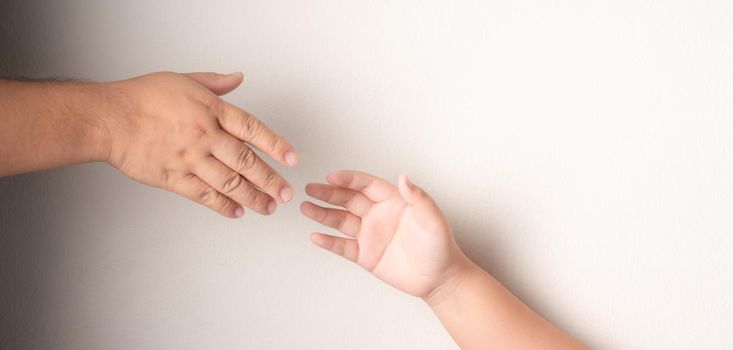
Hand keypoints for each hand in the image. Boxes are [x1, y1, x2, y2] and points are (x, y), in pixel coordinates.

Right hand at [101, 71, 297, 217]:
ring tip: (267, 207)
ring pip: (229, 182)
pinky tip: (236, 212)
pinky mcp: (173, 178)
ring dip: (252, 197)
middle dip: (270, 180)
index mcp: (210, 110)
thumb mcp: (183, 80)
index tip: (292, 159)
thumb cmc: (142, 97)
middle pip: (246, 161)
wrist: (109, 119)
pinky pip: (203, 195)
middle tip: (285, 193)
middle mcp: (205, 136)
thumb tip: (238, 78)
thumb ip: (215, 82)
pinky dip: (222, 206)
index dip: (276, 145)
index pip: (252, 128)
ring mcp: (190, 159)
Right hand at [300, 171, 469, 298]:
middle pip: (348, 199)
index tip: (332, 176)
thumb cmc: (439, 246)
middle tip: (311, 188)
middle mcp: (378, 215)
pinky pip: (342, 246)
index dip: (349, 179)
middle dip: (328, 193)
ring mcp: (370, 235)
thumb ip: (417, 197)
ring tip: (305, 207)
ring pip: (341, 220)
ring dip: (322, 213)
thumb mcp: (432, 218)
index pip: (366, 185)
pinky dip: (328, 241)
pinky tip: (316, 236)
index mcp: (393, 202)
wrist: (439, 279)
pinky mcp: (365, 255)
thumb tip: (404, 176)